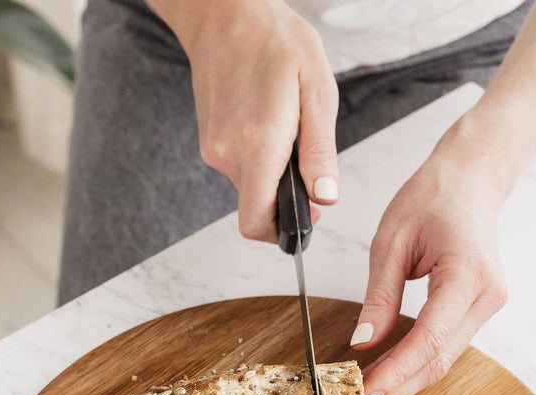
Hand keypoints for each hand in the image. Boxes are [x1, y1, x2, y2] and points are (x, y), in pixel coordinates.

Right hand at [172, 0, 338, 240]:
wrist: (225, 13)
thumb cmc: (275, 42)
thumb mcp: (317, 92)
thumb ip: (320, 152)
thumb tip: (326, 198)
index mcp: (259, 146)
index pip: (257, 222)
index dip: (283, 232)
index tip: (305, 217)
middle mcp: (228, 155)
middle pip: (256, 208)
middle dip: (283, 201)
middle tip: (305, 166)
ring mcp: (214, 150)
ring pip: (249, 188)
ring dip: (271, 175)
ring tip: (285, 131)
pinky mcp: (209, 142)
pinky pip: (239, 168)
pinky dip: (258, 159)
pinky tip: (267, 123)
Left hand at [351, 126, 509, 394]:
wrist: (472, 177)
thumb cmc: (433, 196)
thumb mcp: (391, 240)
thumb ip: (379, 296)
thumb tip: (363, 343)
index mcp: (468, 274)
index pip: (429, 338)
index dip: (396, 372)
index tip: (366, 393)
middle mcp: (487, 296)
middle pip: (439, 359)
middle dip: (398, 389)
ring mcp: (488, 305)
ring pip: (444, 359)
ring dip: (406, 383)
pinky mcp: (480, 309)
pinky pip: (446, 346)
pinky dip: (417, 365)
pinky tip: (390, 378)